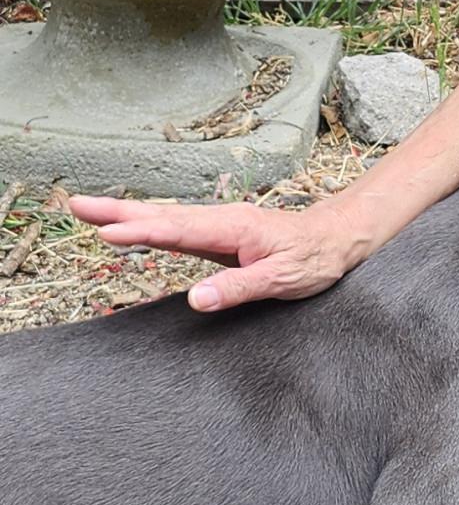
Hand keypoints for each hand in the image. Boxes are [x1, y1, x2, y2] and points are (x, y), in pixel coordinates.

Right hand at [69, 196, 368, 311]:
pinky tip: (136, 228)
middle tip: (75, 205)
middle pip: (164, 216)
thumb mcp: (283, 279)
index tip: (108, 234)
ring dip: (129, 215)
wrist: (337, 239)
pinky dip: (153, 225)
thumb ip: (240, 288)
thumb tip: (198, 299)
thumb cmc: (315, 258)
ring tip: (90, 212)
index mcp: (234, 228)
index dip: (143, 233)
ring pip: (169, 219)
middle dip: (119, 212)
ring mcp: (221, 226)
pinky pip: (181, 228)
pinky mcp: (222, 236)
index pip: (180, 231)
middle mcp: (223, 221)